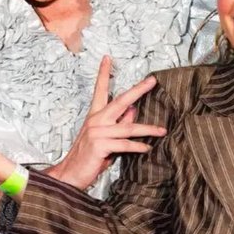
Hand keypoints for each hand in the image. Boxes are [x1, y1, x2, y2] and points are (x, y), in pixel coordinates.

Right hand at [48, 55, 165, 189]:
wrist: (71, 174)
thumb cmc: (89, 157)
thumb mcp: (105, 138)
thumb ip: (119, 124)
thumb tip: (133, 110)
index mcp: (95, 116)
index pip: (100, 90)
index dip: (103, 74)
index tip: (107, 59)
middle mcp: (95, 121)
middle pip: (120, 101)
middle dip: (138, 90)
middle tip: (152, 81)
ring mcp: (97, 132)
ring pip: (128, 127)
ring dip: (148, 129)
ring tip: (162, 130)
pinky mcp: (100, 146)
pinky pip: (124, 145)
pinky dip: (137, 146)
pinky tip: (147, 148)